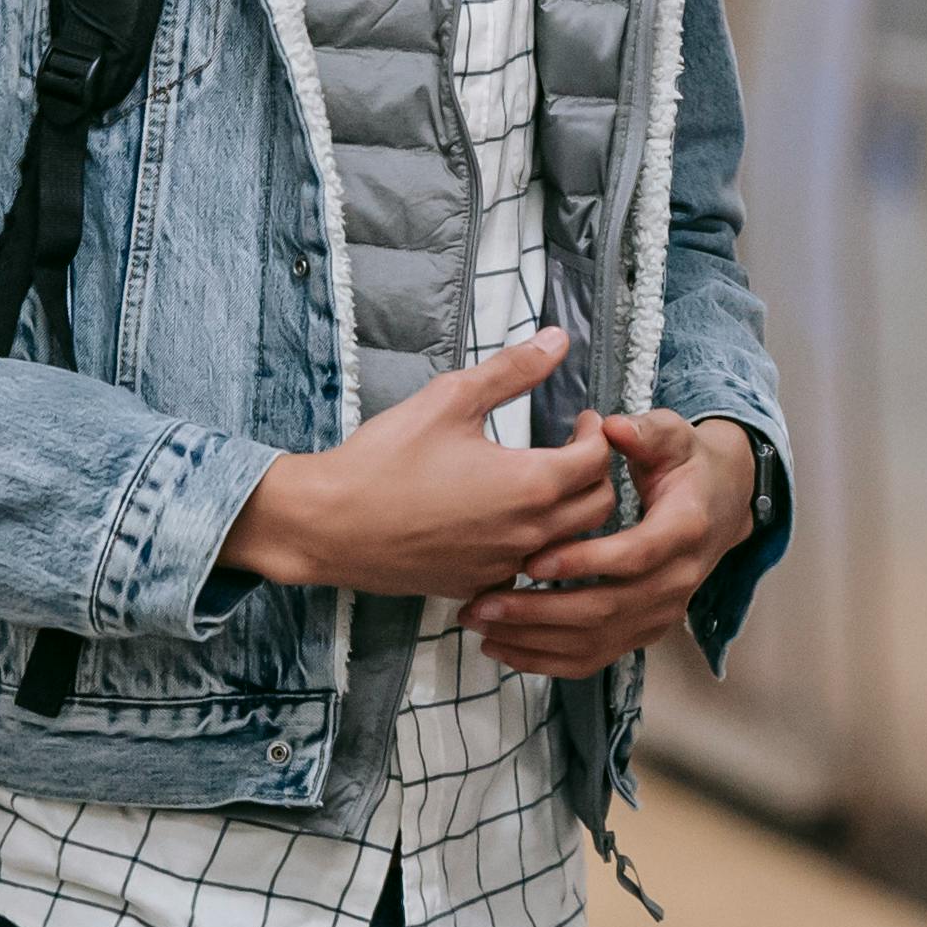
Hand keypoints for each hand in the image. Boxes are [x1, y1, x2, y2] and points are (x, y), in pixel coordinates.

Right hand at [221, 329, 613, 600]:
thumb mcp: (451, 398)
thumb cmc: (385, 458)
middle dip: (596, 473)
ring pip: (568, 544)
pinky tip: (506, 522)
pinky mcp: (476, 586)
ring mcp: (502, 567)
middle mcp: (527, 533)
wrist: (327, 524)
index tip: (582, 420)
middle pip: (599, 506)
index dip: (599, 433)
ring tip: (544, 482)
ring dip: (570, 513)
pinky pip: (525, 570)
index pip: (599, 459)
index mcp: (530, 484)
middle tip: (572, 447)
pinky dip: (532, 547)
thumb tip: (558, 340)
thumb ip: (513, 370)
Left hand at [465, 413, 770, 681]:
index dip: (584, 561)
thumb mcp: (674, 437)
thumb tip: (611, 427)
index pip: (635, 555)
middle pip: (607, 609)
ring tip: (481, 624)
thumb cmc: (687, 466)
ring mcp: (662, 612)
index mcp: (686, 529)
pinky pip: (593, 660)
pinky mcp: (644, 632)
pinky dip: (546, 662)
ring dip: (534, 639)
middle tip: (483, 604)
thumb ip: (644, 431)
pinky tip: (504, 648)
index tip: (534, 560)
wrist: (722, 505)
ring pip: (595, 641)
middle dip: (539, 611)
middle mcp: (678, 579)